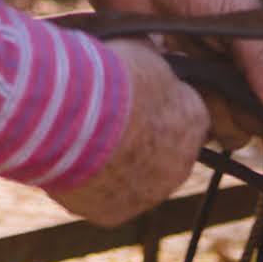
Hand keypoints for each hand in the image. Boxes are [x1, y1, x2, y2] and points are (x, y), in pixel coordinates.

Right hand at [43, 37, 208, 225]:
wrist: (71, 114)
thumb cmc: (107, 74)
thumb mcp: (139, 47)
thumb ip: (151, 57)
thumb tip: (146, 48)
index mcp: (194, 120)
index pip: (186, 115)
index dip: (157, 105)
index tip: (132, 96)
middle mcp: (180, 165)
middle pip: (163, 152)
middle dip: (139, 139)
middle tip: (105, 119)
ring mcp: (147, 194)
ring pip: (133, 179)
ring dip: (114, 163)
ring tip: (80, 138)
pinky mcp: (113, 214)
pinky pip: (102, 198)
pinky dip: (88, 182)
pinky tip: (68, 159)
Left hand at [57, 0, 262, 144]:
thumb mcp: (237, 8)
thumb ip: (261, 59)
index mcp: (245, 55)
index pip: (261, 107)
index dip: (257, 113)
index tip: (244, 103)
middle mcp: (218, 74)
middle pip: (234, 125)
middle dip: (228, 118)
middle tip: (212, 90)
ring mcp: (186, 81)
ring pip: (203, 126)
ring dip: (200, 116)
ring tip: (187, 82)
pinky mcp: (155, 82)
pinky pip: (170, 114)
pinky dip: (171, 109)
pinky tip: (166, 83)